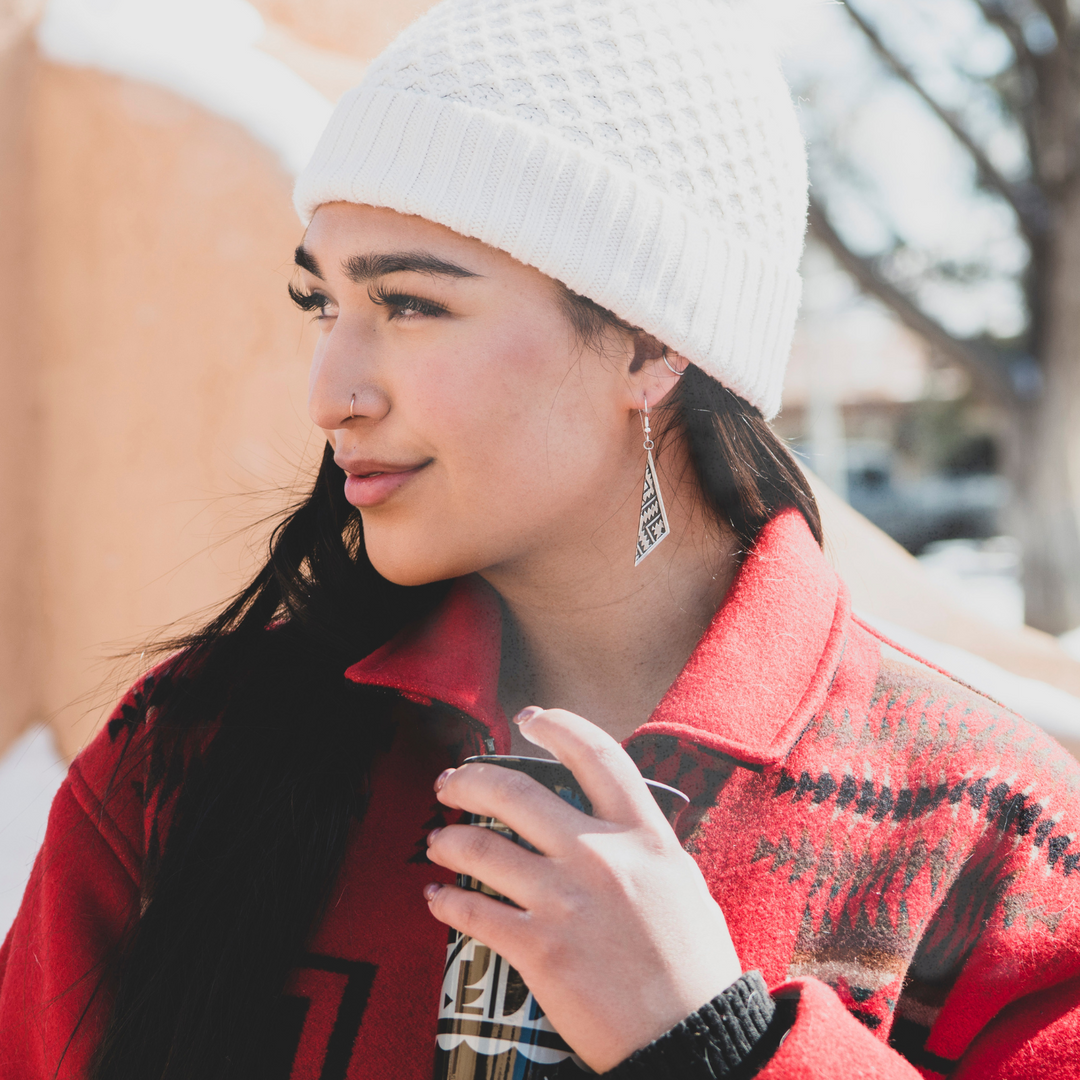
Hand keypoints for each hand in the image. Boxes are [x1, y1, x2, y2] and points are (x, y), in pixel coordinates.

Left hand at [423, 707, 742, 1072]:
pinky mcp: (538, 949)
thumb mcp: (681, 883)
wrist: (691, 1038)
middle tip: (451, 780)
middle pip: (517, 793)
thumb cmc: (694, 965)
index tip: (531, 718)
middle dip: (471, 778)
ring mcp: (565, 901)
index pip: (596, 755)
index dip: (558, 726)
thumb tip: (607, 823)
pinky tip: (438, 897)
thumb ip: (641, 845)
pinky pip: (473, 912)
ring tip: (439, 839)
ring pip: (482, 848)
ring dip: (449, 839)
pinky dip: (446, 901)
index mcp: (644, 835)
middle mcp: (600, 856)